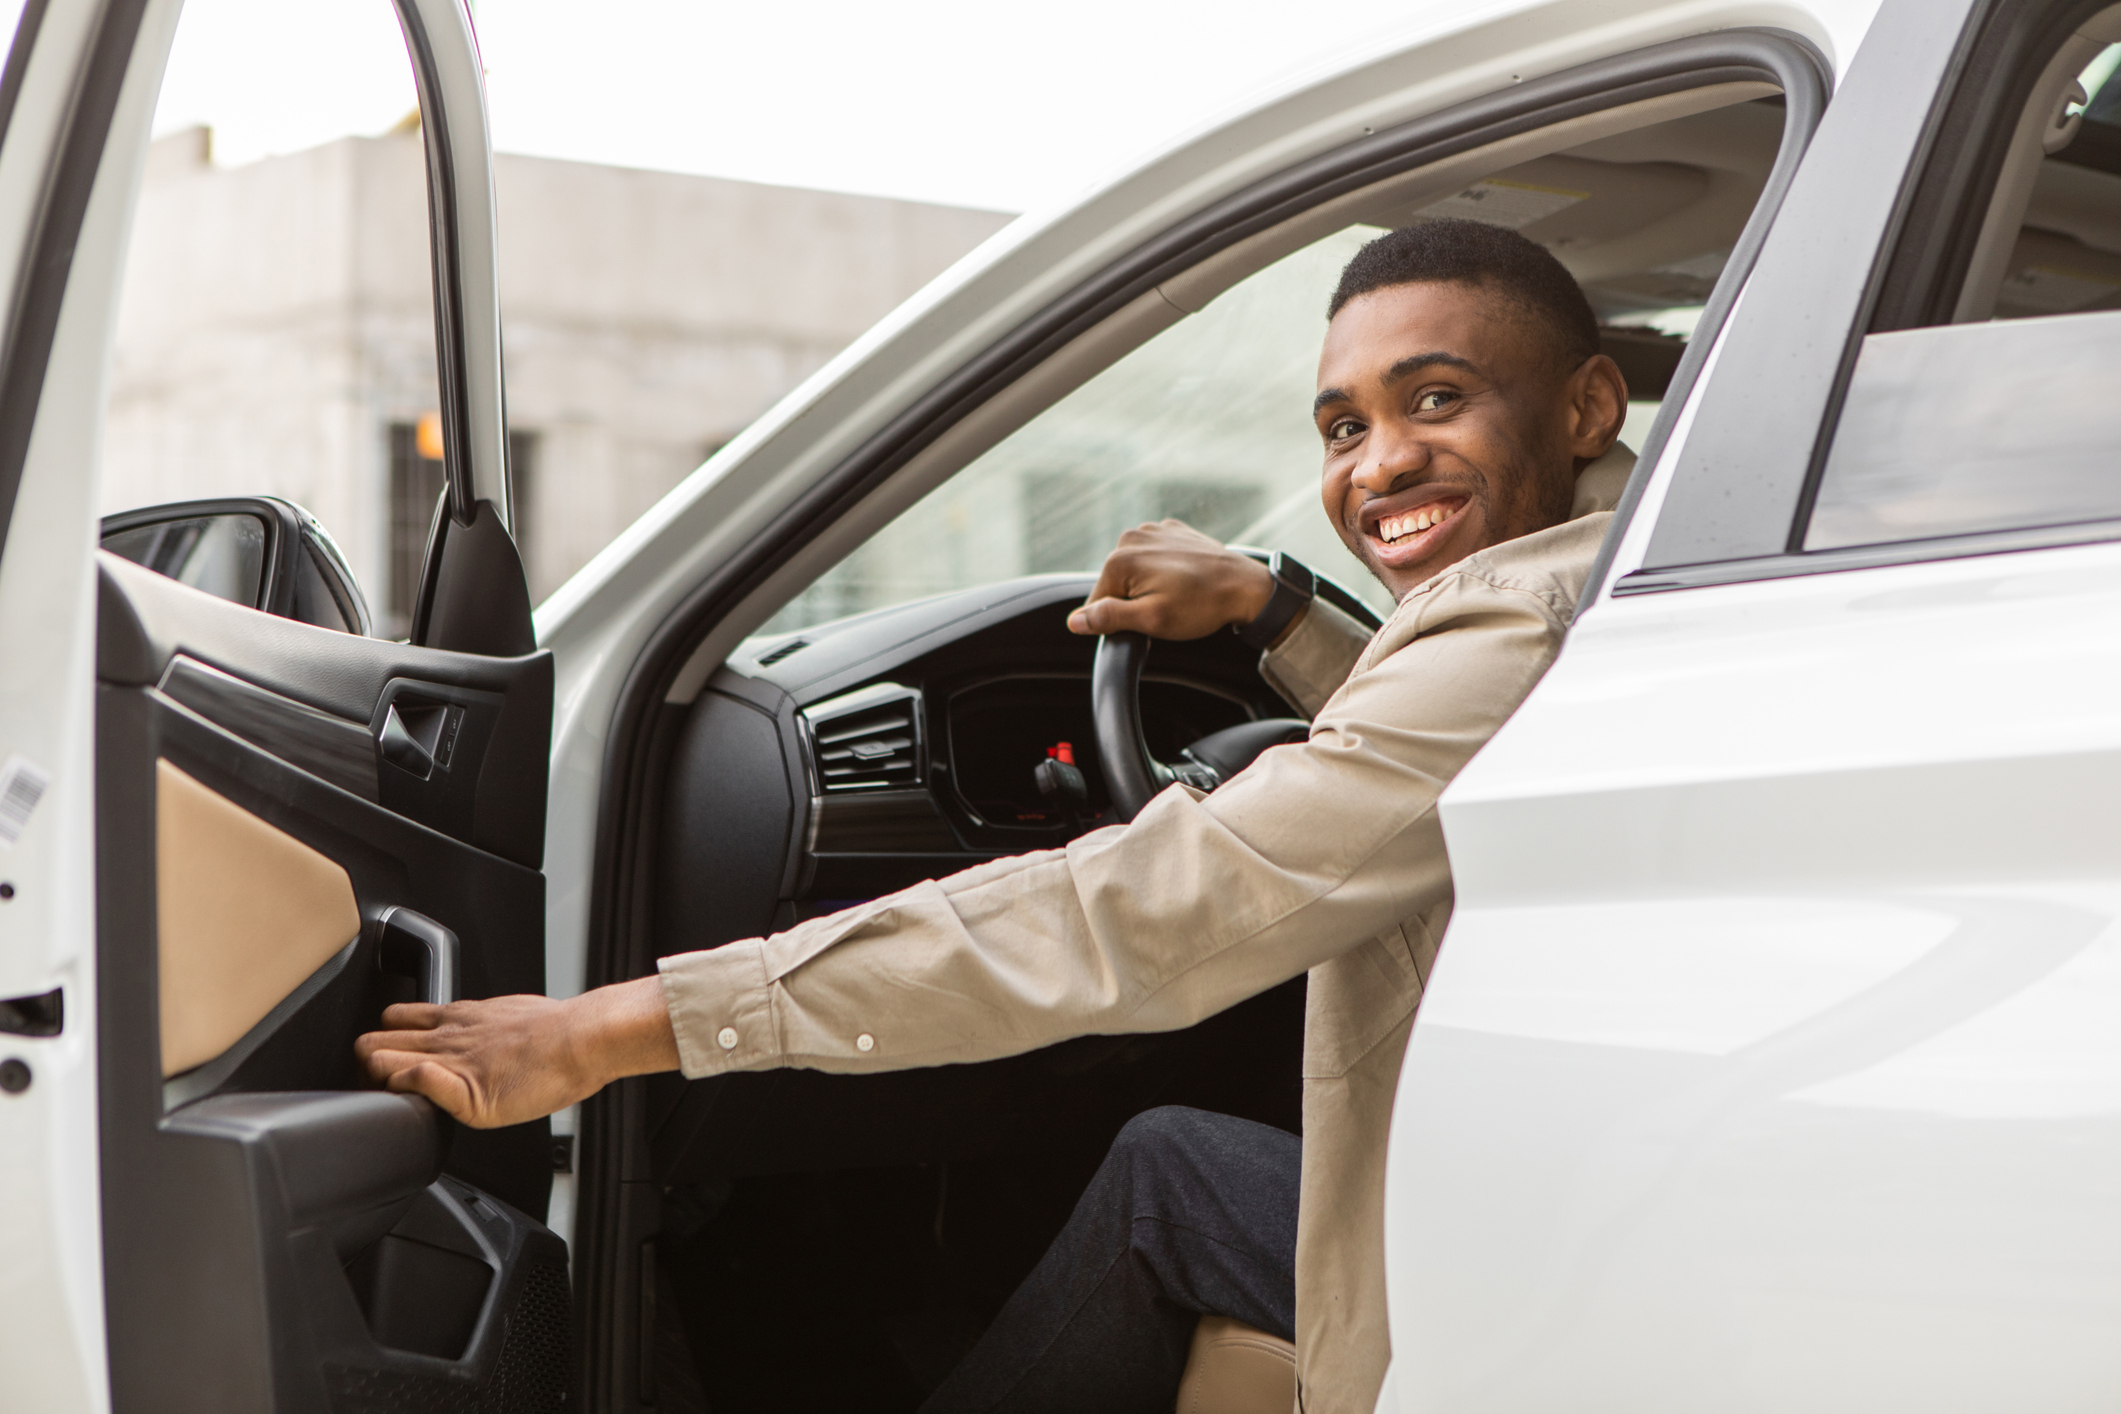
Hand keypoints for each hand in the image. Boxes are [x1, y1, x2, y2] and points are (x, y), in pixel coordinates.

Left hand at [355, 976, 679, 1127]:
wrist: (583, 1039)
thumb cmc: (560, 1031)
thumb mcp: (511, 1014)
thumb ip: (486, 1028)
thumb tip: (487, 1043)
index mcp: (459, 1017)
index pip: (396, 1019)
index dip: (384, 1037)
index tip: (384, 1054)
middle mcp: (447, 1036)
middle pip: (376, 1040)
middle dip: (368, 1060)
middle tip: (376, 1079)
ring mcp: (452, 1063)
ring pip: (383, 1061)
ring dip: (378, 1077)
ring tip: (390, 1094)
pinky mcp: (464, 1093)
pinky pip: (415, 1083)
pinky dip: (405, 1090)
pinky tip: (412, 1099)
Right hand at [1066, 520, 1277, 639]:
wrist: (1245, 587)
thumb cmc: (1201, 605)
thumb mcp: (1151, 620)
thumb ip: (1108, 618)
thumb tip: (1075, 621)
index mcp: (1120, 560)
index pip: (1098, 603)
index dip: (1119, 620)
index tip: (1147, 622)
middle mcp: (1131, 538)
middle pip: (1116, 584)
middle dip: (1134, 601)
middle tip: (1167, 609)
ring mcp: (1153, 530)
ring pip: (1135, 571)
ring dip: (1149, 586)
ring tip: (1179, 595)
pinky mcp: (1172, 531)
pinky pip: (1155, 557)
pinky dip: (1164, 571)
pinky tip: (1185, 581)